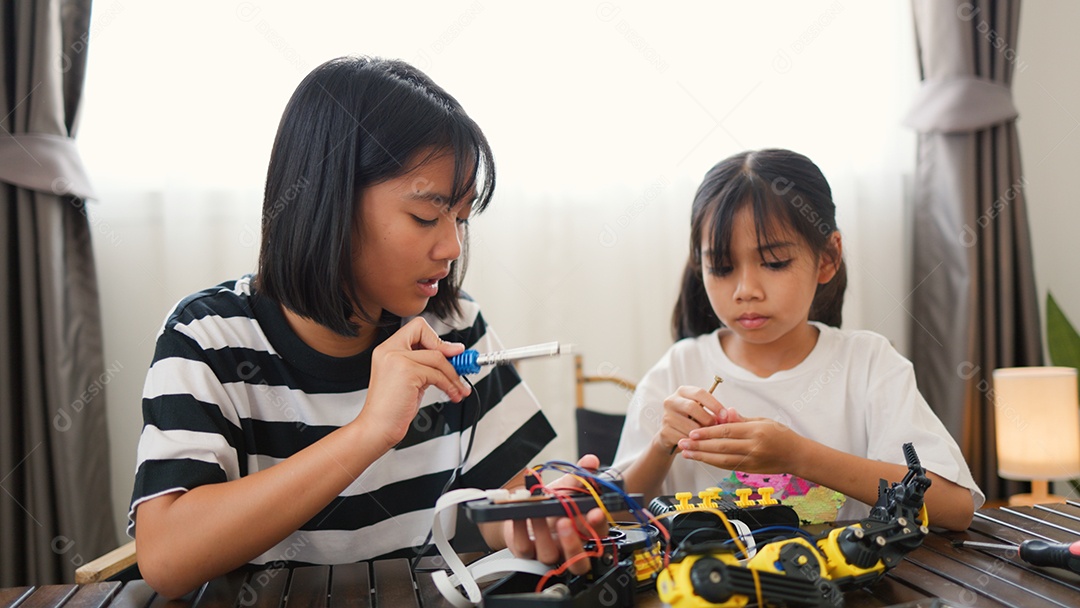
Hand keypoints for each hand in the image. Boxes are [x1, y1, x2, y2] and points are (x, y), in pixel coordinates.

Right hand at [360, 317, 471, 449]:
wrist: (377, 428)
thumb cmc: (391, 408)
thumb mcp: (410, 379)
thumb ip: (424, 364)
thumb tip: (451, 355)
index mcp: (387, 349)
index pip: (416, 328)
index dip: (435, 339)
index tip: (449, 353)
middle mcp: (389, 350)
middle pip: (428, 336)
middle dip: (449, 352)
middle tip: (461, 367)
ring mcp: (397, 359)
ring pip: (437, 357)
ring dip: (454, 375)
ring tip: (460, 389)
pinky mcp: (407, 371)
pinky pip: (437, 373)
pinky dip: (450, 385)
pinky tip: (452, 394)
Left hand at [504, 454, 609, 574]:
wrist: (527, 509)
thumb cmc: (552, 501)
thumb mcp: (568, 486)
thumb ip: (580, 476)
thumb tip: (590, 461)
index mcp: (585, 532)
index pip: (599, 535)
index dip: (598, 525)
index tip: (595, 511)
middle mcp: (569, 549)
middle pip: (580, 563)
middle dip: (573, 544)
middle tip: (565, 521)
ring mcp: (548, 553)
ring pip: (549, 555)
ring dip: (543, 532)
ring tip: (537, 510)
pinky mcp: (526, 553)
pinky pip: (524, 547)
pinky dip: (520, 529)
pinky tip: (520, 513)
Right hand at [657, 386, 727, 452]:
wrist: (673, 437)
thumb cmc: (694, 421)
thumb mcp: (705, 413)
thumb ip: (718, 413)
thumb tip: (731, 414)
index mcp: (683, 392)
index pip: (699, 393)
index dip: (714, 404)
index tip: (725, 415)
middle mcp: (672, 401)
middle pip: (692, 407)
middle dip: (708, 419)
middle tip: (717, 428)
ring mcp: (666, 416)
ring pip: (689, 426)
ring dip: (702, 434)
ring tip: (709, 437)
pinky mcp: (664, 431)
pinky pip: (684, 438)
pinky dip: (694, 443)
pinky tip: (698, 444)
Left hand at [677, 416, 806, 474]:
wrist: (797, 456)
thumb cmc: (781, 435)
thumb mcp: (763, 421)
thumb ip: (741, 419)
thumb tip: (725, 412)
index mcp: (756, 431)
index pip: (726, 431)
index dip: (707, 432)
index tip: (692, 432)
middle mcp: (753, 447)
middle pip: (721, 447)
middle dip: (699, 445)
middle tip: (683, 442)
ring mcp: (752, 461)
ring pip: (722, 460)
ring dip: (702, 456)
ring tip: (686, 453)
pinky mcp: (750, 470)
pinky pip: (727, 466)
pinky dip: (712, 462)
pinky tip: (701, 458)